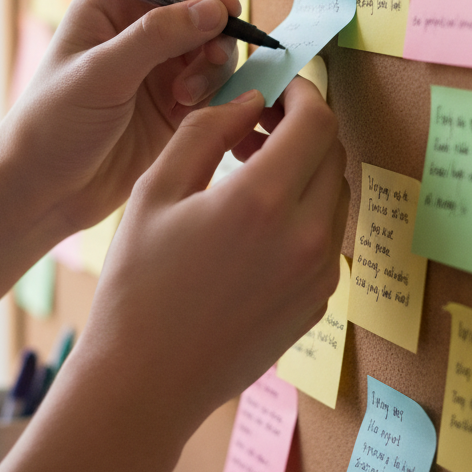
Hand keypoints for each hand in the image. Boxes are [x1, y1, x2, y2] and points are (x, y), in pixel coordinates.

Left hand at [0, 0, 243, 238]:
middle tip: (212, 58)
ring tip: (186, 96)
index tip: (225, 6)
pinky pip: (217, 83)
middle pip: (204, 1)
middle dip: (217, 27)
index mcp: (111, 1)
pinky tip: (189, 113)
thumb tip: (215, 9)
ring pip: (216, 44)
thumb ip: (157, 37)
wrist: (42, 191)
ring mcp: (160, 65)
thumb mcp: (100, 74)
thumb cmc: (51, 125)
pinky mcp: (176, 103)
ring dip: (214, 65)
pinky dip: (216, 93)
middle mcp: (139, 27)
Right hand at [80, 77, 348, 439]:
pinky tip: (254, 224)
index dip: (302, 93)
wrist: (145, 381)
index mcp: (264, 201)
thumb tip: (248, 102)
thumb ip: (206, 132)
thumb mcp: (156, 191)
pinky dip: (302, 213)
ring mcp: (318, 276)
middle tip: (254, 128)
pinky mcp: (317, 303)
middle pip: (332, 154)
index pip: (317, 121)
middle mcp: (306, 238)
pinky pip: (325, 238)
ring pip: (333, 196)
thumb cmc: (137, 286)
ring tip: (248, 174)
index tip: (276, 90)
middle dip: (300, 129)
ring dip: (303, 171)